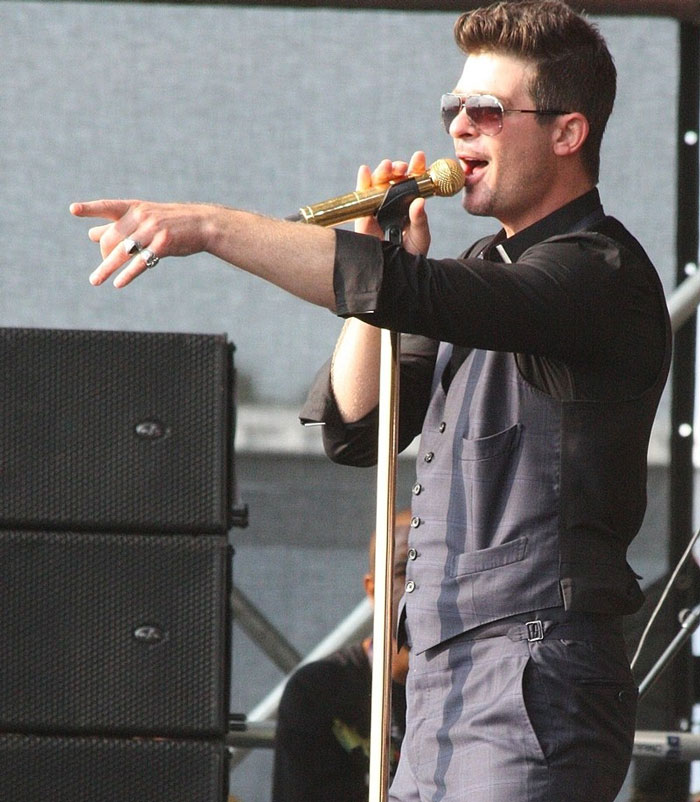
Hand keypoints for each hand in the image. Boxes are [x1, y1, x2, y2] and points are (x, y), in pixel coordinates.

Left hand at [70, 199, 212, 287]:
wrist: (201, 224)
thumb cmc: (170, 222)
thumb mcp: (144, 218)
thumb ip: (119, 226)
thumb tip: (91, 235)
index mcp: (134, 208)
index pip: (108, 207)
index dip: (90, 209)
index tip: (73, 209)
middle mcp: (141, 217)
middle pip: (112, 238)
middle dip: (103, 256)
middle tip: (101, 271)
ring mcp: (152, 230)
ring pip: (123, 252)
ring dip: (106, 268)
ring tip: (95, 281)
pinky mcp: (163, 245)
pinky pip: (141, 262)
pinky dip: (128, 274)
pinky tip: (118, 283)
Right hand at [354, 150, 430, 255]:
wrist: (399, 277)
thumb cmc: (413, 257)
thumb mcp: (421, 237)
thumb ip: (420, 220)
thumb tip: (418, 202)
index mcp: (408, 207)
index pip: (412, 184)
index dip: (415, 169)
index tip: (419, 157)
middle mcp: (392, 206)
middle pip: (392, 182)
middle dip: (396, 170)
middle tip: (402, 166)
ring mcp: (376, 212)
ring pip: (376, 187)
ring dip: (381, 174)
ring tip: (387, 166)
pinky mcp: (362, 222)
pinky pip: (360, 202)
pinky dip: (362, 185)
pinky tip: (364, 171)